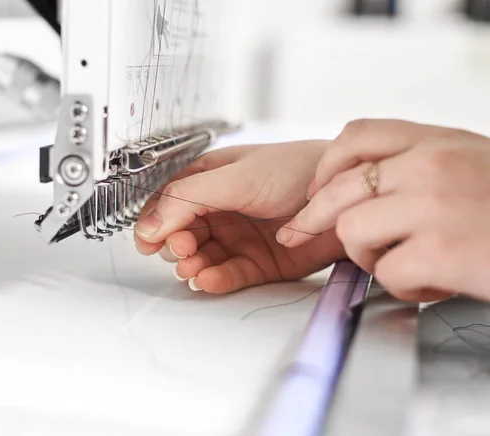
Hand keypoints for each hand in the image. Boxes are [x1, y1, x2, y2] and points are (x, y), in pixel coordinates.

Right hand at [133, 141, 344, 292]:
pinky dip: (216, 280)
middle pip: (181, 235)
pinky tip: (209, 280)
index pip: (169, 205)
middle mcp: (221, 210)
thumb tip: (149, 225)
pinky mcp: (258, 263)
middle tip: (182, 250)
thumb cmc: (298, 170)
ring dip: (193, 266)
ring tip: (194, 269)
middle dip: (176, 246)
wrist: (346, 194)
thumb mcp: (236, 177)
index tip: (149, 241)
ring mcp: (239, 238)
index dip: (156, 223)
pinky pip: (228, 275)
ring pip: (202, 258)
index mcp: (209, 181)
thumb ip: (188, 200)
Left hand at [277, 119, 489, 302]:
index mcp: (442, 141)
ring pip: (352, 231)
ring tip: (405, 263)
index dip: (326, 166)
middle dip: (315, 219)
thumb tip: (363, 186)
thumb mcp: (475, 166)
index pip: (358, 135)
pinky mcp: (441, 250)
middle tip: (301, 235)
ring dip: (369, 256)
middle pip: (339, 188)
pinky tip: (434, 284)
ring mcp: (434, 205)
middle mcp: (434, 165)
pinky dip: (405, 287)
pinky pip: (386, 272)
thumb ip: (424, 166)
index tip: (315, 190)